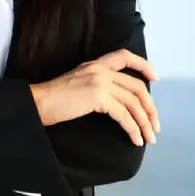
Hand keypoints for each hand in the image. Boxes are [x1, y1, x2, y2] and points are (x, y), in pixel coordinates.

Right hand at [30, 49, 158, 145]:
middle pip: (136, 86)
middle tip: (155, 125)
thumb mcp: (77, 83)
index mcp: (95, 64)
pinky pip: (123, 115)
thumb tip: (116, 102)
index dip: (143, 65)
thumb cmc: (53, 98)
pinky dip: (132, 129)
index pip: (124, 56)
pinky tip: (135, 139)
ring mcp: (100, 82)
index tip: (156, 77)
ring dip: (144, 123)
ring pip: (133, 103)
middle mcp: (100, 70)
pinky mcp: (98, 97)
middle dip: (150, 108)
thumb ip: (96, 85)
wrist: (38, 102)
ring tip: (148, 138)